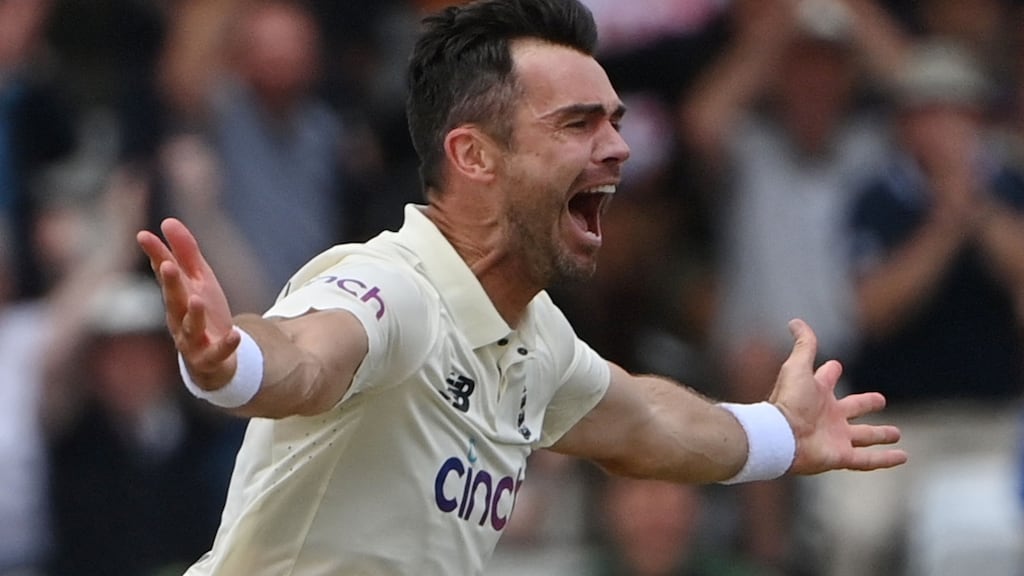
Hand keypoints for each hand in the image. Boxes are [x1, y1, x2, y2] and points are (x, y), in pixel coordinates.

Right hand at [137, 218, 239, 390]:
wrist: (213, 360)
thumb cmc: (202, 314)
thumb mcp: (199, 281)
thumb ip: (186, 254)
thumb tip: (168, 222)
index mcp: (176, 296)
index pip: (165, 273)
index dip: (156, 255)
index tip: (144, 236)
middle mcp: (179, 318)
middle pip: (174, 299)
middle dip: (170, 284)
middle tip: (167, 266)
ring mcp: (193, 340)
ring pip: (190, 327)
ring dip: (193, 315)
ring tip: (197, 300)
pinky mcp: (209, 358)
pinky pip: (217, 352)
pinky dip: (225, 345)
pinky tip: (234, 334)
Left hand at [769, 319, 906, 474]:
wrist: (781, 436)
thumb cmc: (789, 401)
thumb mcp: (798, 367)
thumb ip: (804, 344)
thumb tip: (795, 321)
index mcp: (817, 394)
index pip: (826, 380)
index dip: (830, 372)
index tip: (836, 365)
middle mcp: (827, 416)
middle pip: (851, 409)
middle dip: (865, 404)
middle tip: (880, 400)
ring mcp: (835, 438)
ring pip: (863, 436)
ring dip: (880, 435)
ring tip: (897, 434)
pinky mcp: (841, 457)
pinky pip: (868, 460)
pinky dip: (885, 459)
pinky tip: (903, 458)